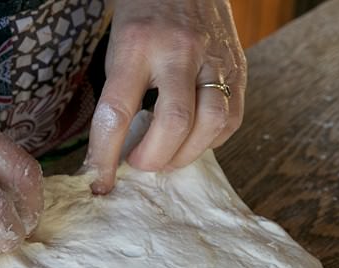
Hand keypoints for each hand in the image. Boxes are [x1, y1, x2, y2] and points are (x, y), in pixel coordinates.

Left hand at [85, 0, 246, 193]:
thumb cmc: (144, 16)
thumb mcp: (119, 47)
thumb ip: (119, 97)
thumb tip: (113, 154)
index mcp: (138, 44)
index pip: (117, 112)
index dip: (105, 155)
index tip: (100, 180)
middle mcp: (180, 50)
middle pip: (174, 123)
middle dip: (153, 159)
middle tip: (138, 163)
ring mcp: (215, 58)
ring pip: (212, 123)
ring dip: (186, 154)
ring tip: (167, 156)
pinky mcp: (239, 67)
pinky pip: (232, 118)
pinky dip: (210, 140)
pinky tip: (193, 138)